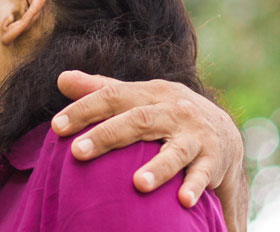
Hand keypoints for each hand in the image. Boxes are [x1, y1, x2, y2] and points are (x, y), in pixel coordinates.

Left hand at [49, 70, 241, 208]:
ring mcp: (195, 135)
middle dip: (107, 135)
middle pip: (138, 120)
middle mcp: (174, 110)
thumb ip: (101, 89)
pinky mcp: (212, 160)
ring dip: (158, 168)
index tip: (56, 126)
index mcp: (151, 93)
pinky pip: (202, 174)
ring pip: (175, 151)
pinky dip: (194, 186)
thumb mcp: (138, 98)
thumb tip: (62, 79)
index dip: (84, 109)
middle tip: (78, 152)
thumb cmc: (166, 115)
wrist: (223, 133)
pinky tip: (183, 201)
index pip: (113, 96)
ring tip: (137, 184)